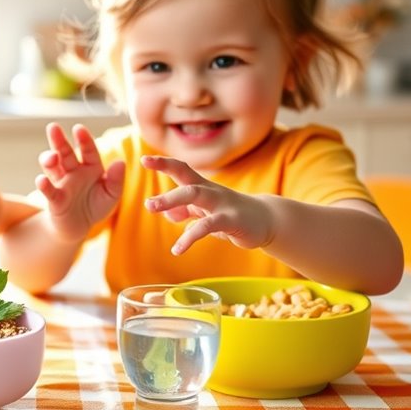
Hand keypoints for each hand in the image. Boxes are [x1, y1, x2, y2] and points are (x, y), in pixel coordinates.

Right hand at [36, 123, 124, 241]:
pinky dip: (44, 185)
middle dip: (59, 140)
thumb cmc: (95, 206)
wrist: (79, 227)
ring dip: (49, 159)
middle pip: (65, 152)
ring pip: (52, 167)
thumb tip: (120, 162)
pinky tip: (41, 180)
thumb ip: (116, 180)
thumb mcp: (111, 195)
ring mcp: (62, 183)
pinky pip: (49, 190)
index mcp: (90, 167)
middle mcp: (74, 171)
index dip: (84, 139)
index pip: (88, 150)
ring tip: (52, 157)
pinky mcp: (54, 199)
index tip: (78, 128)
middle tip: (52, 127)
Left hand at [141, 155, 275, 253]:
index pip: (181, 169)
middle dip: (166, 189)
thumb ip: (185, 211)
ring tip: (152, 209)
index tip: (144, 159)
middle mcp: (210, 191)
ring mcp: (221, 204)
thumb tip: (167, 214)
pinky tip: (177, 250)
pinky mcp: (232, 220)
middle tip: (147, 203)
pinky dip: (189, 238)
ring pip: (195, 196)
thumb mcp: (205, 212)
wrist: (266, 220)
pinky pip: (207, 226)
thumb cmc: (230, 214)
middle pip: (186, 182)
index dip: (163, 163)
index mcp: (201, 186)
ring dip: (172, 201)